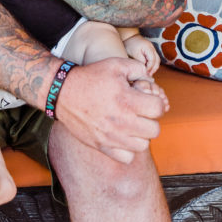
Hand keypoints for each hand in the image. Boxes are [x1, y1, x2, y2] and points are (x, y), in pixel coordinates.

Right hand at [54, 57, 168, 164]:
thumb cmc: (91, 77)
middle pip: (154, 130)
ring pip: (143, 146)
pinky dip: (128, 150)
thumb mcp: (116, 64)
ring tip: (132, 125)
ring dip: (140, 135)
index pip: (159, 109)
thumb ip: (138, 69)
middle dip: (150, 120)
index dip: (156, 102)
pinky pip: (127, 158)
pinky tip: (122, 137)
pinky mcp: (101, 145)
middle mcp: (122, 121)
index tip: (146, 100)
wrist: (62, 92)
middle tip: (140, 113)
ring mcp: (111, 136)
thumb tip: (151, 82)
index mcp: (127, 100)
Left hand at [124, 33, 160, 75]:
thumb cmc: (130, 44)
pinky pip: (154, 59)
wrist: (129, 37)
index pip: (152, 60)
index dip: (150, 67)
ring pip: (157, 60)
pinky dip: (152, 65)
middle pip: (157, 61)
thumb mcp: (134, 53)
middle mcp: (153, 48)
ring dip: (154, 67)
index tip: (146, 73)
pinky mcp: (150, 51)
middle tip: (149, 75)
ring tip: (149, 74)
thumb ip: (140, 60)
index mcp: (149, 48)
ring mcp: (152, 49)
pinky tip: (148, 69)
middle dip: (154, 69)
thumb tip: (145, 68)